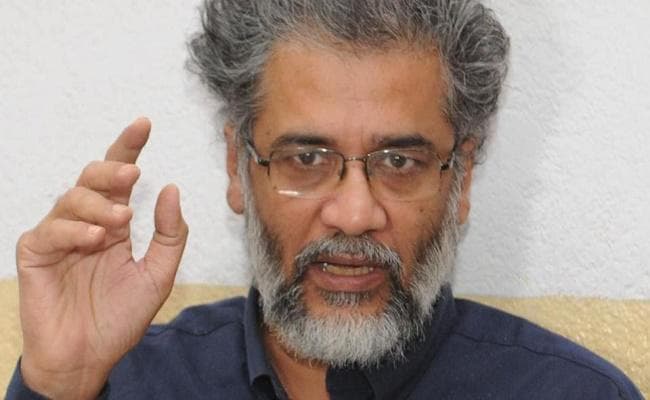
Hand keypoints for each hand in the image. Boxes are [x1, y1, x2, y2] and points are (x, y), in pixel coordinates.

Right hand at [16, 118, 188, 398]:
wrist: (89, 357)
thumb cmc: (120, 317)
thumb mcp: (158, 275)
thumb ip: (169, 234)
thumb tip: (172, 189)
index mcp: (114, 224)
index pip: (120, 179)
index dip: (129, 149)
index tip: (144, 124)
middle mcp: (87, 223)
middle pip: (93, 178)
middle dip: (112, 169)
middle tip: (132, 174)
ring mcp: (59, 236)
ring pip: (72, 198)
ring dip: (98, 205)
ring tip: (119, 222)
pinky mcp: (36, 254)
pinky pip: (50, 230)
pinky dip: (73, 230)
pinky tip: (93, 240)